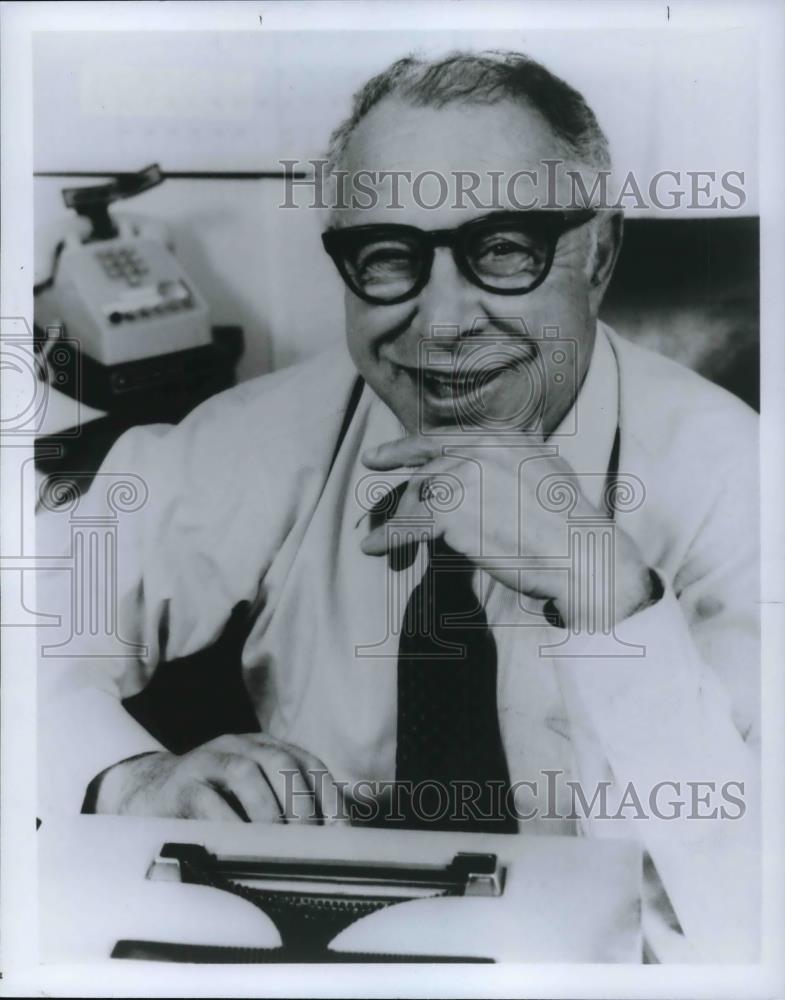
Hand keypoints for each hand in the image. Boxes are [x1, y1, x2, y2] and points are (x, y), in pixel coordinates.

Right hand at [90, 733, 347, 823]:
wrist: (147, 792)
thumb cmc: (211, 801)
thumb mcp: (249, 796)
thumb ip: (283, 807)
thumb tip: (329, 842)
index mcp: (264, 748)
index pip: (307, 763)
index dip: (328, 795)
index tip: (342, 830)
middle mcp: (239, 746)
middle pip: (280, 762)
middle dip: (300, 802)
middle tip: (309, 841)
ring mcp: (208, 761)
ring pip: (244, 773)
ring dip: (266, 812)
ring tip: (277, 846)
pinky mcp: (181, 785)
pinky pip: (207, 801)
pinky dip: (228, 825)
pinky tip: (239, 848)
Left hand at [361, 432, 653, 627]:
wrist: (579, 553)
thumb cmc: (569, 524)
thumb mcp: (548, 471)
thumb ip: (521, 458)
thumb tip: (518, 448)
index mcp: (503, 438)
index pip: (445, 439)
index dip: (410, 446)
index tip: (383, 454)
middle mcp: (480, 450)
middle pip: (426, 466)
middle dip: (395, 473)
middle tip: (368, 469)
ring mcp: (463, 477)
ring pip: (416, 495)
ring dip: (395, 518)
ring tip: (380, 538)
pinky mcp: (450, 511)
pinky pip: (409, 525)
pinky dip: (388, 538)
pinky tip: (375, 548)